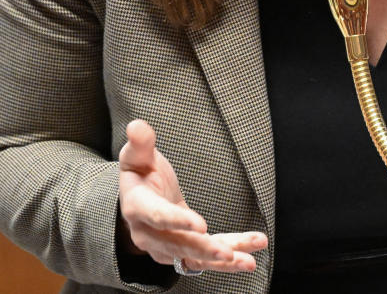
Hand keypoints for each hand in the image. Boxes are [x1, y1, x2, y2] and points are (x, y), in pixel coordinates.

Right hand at [118, 120, 267, 272]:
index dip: (178, 221)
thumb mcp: (136, 156)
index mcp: (137, 207)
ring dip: (222, 261)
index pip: (158, 216)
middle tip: (227, 252)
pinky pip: (205, 259)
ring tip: (247, 261)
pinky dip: (228, 259)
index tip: (201, 224)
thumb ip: (140, 143)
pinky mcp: (182, 253)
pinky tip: (249, 258)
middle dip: (203, 249)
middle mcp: (148, 234)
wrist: (137, 198)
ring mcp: (165, 248)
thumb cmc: (140, 173)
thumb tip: (137, 126)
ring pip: (194, 257)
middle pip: (178, 244)